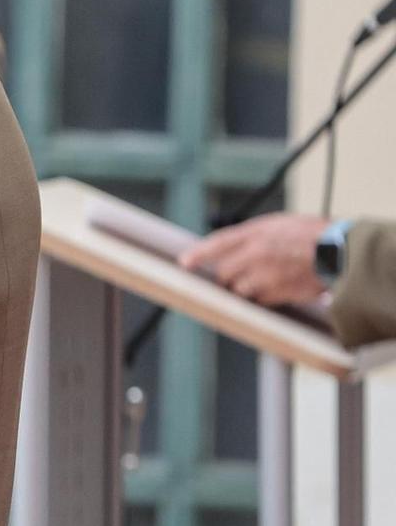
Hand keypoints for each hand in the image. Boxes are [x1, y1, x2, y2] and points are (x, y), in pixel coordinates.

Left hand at [180, 213, 328, 305]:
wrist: (340, 253)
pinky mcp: (277, 293)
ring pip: (240, 290)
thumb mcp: (278, 224)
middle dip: (227, 277)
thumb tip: (230, 248)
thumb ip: (252, 236)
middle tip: (239, 275)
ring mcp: (265, 275)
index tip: (185, 263)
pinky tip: (278, 288)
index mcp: (255, 233)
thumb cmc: (313, 235)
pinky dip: (264, 298)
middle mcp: (255, 254)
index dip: (199, 254)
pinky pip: (260, 301)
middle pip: (224, 273)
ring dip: (246, 289)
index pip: (218, 243)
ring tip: (267, 279)